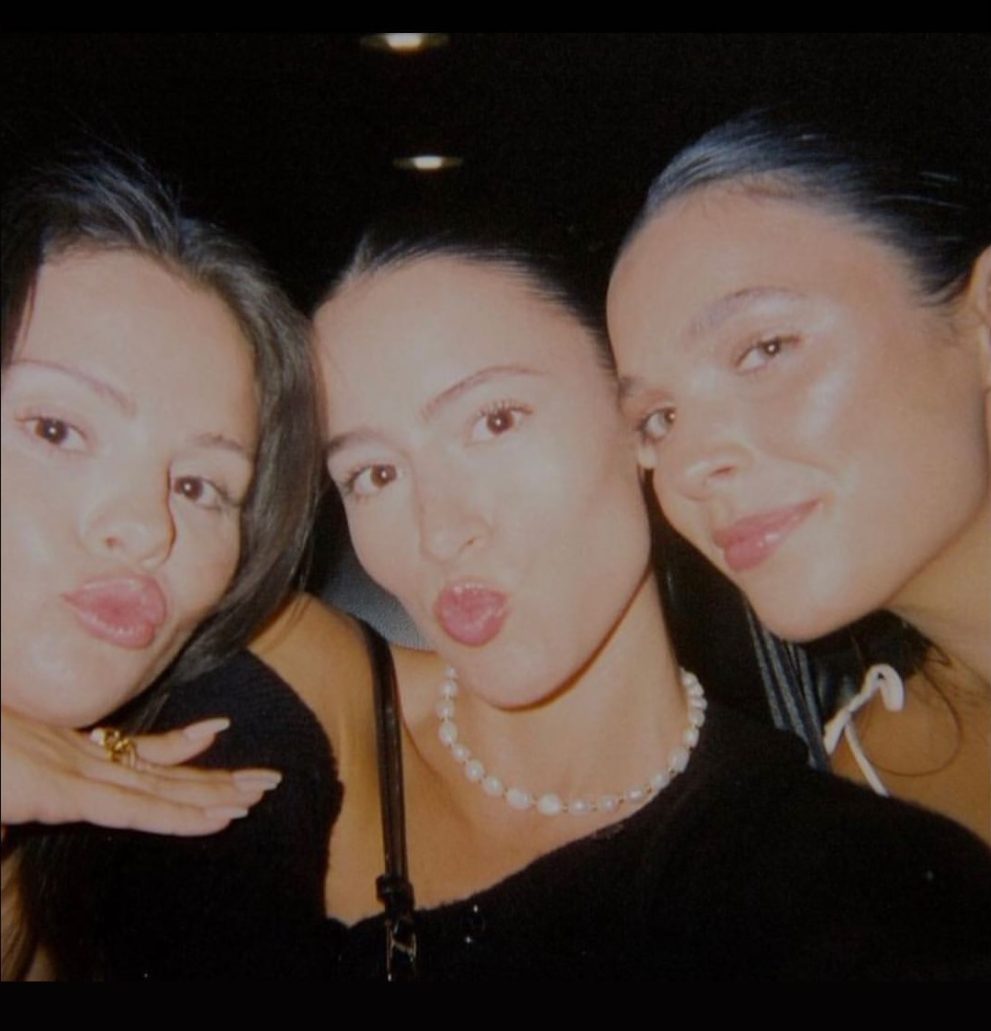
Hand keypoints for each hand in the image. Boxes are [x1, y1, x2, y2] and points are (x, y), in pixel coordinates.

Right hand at [1, 707, 280, 836]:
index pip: (136, 753)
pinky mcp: (64, 792)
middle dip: (217, 777)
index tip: (217, 730)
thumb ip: (23, 789)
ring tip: (262, 790)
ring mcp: (75, 773)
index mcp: (66, 754)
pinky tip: (218, 817)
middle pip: (163, 772)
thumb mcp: (4, 779)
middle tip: (266, 778)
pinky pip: (134, 806)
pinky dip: (179, 812)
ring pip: (162, 789)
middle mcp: (81, 760)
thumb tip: (18, 806)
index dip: (181, 747)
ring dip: (215, 793)